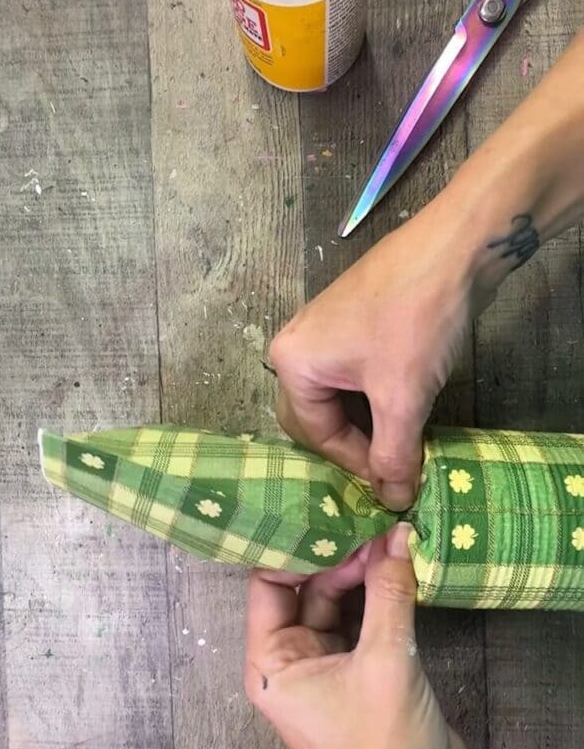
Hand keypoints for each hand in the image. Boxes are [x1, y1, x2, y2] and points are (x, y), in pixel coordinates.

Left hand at [245, 525, 497, 748]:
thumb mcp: (386, 662)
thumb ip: (389, 592)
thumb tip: (398, 532)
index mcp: (270, 664)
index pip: (268, 584)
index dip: (295, 546)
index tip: (327, 511)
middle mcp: (290, 662)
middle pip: (302, 588)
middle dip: (334, 554)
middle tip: (368, 518)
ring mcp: (326, 667)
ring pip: (334, 600)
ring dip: (359, 571)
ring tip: (387, 534)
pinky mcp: (360, 672)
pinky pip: (360, 619)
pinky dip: (377, 593)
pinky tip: (397, 565)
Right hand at [271, 194, 482, 509]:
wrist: (455, 247)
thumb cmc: (415, 321)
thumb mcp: (403, 397)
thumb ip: (394, 455)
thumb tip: (395, 501)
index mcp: (293, 362)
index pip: (317, 435)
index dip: (357, 465)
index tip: (394, 483)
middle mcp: (298, 344)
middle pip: (316, 416)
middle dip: (354, 445)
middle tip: (391, 468)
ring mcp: (325, 328)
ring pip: (338, 396)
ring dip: (369, 423)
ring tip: (402, 443)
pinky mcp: (354, 319)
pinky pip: (353, 373)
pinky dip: (376, 397)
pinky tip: (405, 408)